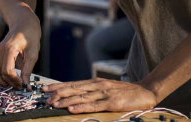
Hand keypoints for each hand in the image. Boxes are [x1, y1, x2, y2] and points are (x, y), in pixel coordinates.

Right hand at [0, 12, 40, 88]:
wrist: (23, 22)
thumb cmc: (30, 35)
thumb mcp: (33, 53)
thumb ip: (28, 70)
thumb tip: (26, 85)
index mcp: (8, 49)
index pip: (7, 71)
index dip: (15, 81)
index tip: (24, 85)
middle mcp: (0, 51)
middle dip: (9, 83)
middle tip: (21, 86)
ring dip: (2, 81)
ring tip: (15, 83)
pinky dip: (0, 75)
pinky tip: (11, 77)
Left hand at [43, 78, 157, 113]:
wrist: (145, 91)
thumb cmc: (125, 91)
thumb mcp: (106, 88)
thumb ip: (93, 90)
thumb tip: (76, 94)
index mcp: (95, 82)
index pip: (73, 84)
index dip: (58, 86)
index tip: (45, 88)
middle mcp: (97, 86)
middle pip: (74, 89)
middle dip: (58, 93)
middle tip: (45, 97)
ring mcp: (104, 94)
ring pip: (81, 97)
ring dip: (66, 101)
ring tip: (54, 103)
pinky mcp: (111, 103)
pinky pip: (93, 106)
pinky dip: (81, 107)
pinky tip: (72, 109)